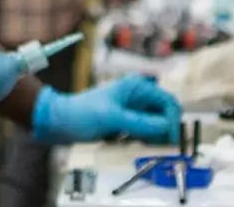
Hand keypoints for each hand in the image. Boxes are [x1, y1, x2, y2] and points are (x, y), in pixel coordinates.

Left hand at [31, 76, 180, 145]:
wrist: (60, 121)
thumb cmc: (81, 113)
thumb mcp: (111, 117)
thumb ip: (139, 122)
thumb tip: (165, 127)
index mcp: (137, 87)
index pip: (169, 103)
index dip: (173, 121)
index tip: (169, 140)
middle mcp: (138, 97)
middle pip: (166, 116)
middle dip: (164, 132)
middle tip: (155, 146)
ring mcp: (134, 111)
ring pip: (158, 127)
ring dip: (154, 139)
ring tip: (137, 143)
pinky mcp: (129, 124)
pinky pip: (147, 135)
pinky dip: (145, 142)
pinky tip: (130, 144)